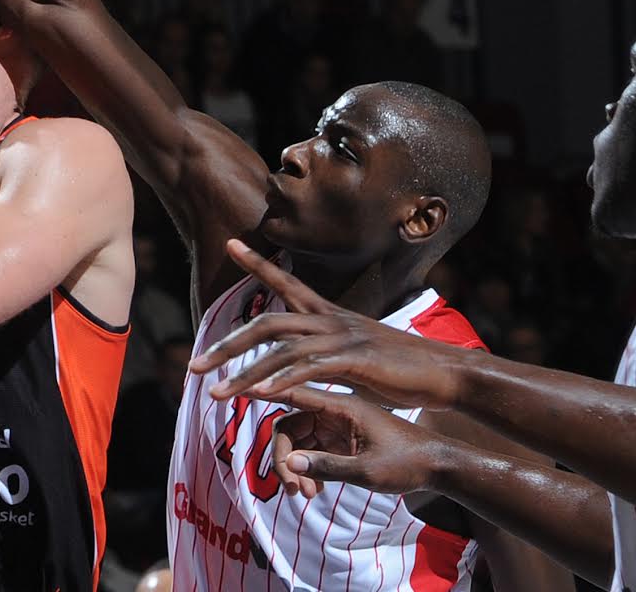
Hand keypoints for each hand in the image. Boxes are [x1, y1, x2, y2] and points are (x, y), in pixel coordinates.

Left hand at [188, 240, 469, 410]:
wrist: (441, 371)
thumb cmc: (398, 367)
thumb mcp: (351, 356)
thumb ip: (322, 354)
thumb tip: (300, 361)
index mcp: (328, 314)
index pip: (286, 281)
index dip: (257, 262)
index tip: (230, 242)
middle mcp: (329, 319)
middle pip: (266, 324)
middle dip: (226, 346)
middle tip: (193, 367)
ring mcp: (341, 337)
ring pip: (280, 348)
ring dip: (244, 372)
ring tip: (214, 393)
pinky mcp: (354, 359)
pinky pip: (310, 366)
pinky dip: (284, 378)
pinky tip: (263, 392)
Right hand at [269, 386, 444, 498]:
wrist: (438, 466)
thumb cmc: (408, 462)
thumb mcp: (368, 470)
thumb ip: (327, 467)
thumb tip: (288, 464)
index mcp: (342, 406)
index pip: (293, 391)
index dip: (262, 391)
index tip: (234, 390)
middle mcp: (335, 410)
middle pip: (289, 425)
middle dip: (283, 457)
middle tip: (294, 489)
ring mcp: (338, 425)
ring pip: (298, 440)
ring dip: (295, 467)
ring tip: (307, 494)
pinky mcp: (342, 439)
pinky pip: (312, 450)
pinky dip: (308, 469)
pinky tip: (317, 490)